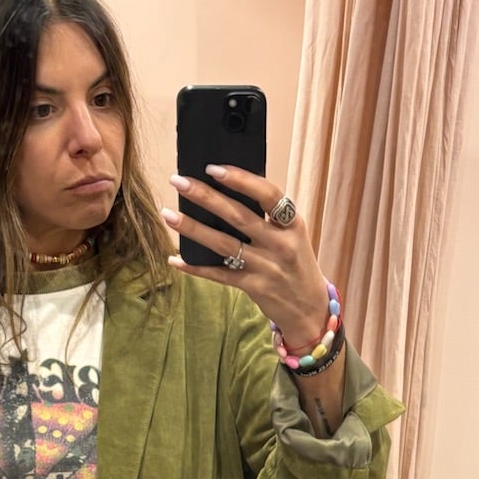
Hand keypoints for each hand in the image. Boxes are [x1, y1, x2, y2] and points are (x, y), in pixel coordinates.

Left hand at [163, 167, 330, 348]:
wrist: (310, 310)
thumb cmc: (296, 265)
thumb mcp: (293, 237)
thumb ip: (268, 217)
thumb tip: (227, 191)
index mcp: (292, 225)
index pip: (267, 195)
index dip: (240, 179)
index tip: (213, 168)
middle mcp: (280, 244)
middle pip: (238, 216)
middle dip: (205, 196)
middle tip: (179, 181)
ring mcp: (266, 267)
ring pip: (223, 244)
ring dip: (193, 228)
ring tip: (168, 214)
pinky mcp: (254, 287)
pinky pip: (219, 274)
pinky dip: (196, 267)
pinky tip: (176, 258)